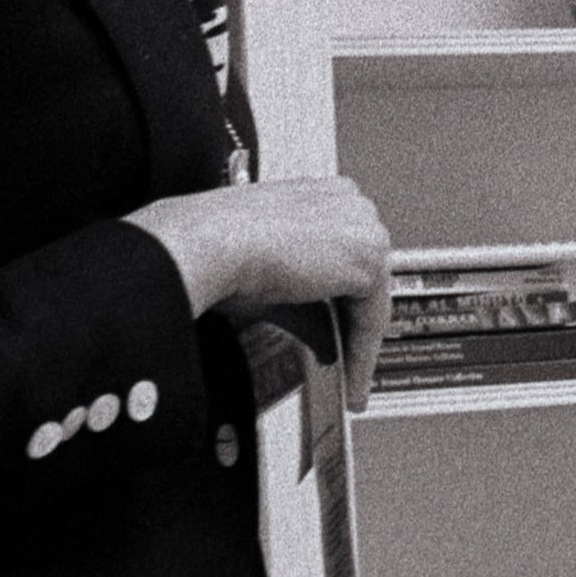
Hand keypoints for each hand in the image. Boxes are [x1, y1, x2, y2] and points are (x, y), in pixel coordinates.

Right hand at [124, 178, 392, 409]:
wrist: (202, 244)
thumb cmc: (212, 248)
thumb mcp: (270, 281)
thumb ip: (306, 308)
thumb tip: (324, 341)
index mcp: (321, 196)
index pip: (345, 254)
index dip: (339, 299)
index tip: (335, 331)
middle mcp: (348, 203)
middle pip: (362, 276)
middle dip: (351, 323)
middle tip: (342, 364)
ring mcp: (362, 226)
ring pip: (370, 297)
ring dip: (358, 343)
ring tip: (346, 380)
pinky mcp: (367, 257)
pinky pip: (373, 317)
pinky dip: (362, 352)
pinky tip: (349, 378)